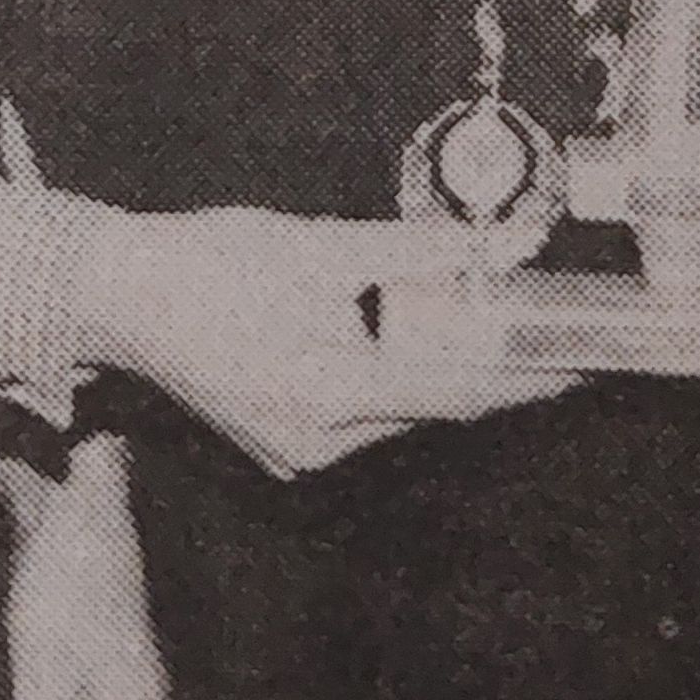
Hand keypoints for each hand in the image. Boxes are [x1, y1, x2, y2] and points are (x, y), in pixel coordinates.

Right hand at [76, 205, 577, 477]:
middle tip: (552, 337)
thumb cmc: (211, 263)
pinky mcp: (283, 446)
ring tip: (497, 332)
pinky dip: (395, 383)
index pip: (458, 392)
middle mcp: (318, 441)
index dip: (526, 378)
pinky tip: (417, 345)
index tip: (581, 365)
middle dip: (493, 371)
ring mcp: (297, 453)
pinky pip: (363, 417)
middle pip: (434, 407)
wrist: (118, 296)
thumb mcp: (322, 245)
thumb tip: (489, 246)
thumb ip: (413, 251)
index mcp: (330, 393)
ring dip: (442, 374)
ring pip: (400, 413)